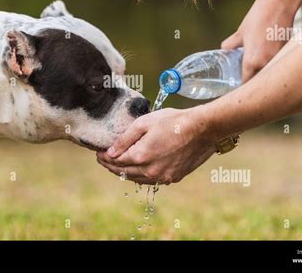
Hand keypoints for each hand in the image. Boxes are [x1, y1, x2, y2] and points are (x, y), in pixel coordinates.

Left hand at [96, 108, 215, 184]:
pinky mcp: (173, 178)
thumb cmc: (174, 122)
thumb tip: (110, 152)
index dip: (104, 157)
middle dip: (111, 166)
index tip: (98, 153)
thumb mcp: (144, 123)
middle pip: (124, 172)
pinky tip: (137, 169)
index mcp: (141, 156)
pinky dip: (140, 175)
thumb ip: (125, 139)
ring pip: (136, 179)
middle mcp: (150, 171)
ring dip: (124, 172)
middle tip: (103, 159)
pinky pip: (150, 179)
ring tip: (116, 165)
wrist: (203, 130)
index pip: (115, 161)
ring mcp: (163, 177)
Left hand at [221, 0, 301, 81]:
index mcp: (252, 63)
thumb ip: (230, 45)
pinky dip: (275, 64)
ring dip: (265, 73)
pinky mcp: (288, 53)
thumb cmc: (258, 18)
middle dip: (254, 83)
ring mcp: (279, 60)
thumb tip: (224, 50)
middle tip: (249, 79)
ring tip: (261, 69)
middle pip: (259, 82)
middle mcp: (266, 65)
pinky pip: (279, 64)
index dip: (241, 87)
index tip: (239, 87)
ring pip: (270, 74)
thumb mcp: (240, 34)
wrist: (279, 5)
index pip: (246, 84)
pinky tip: (272, 58)